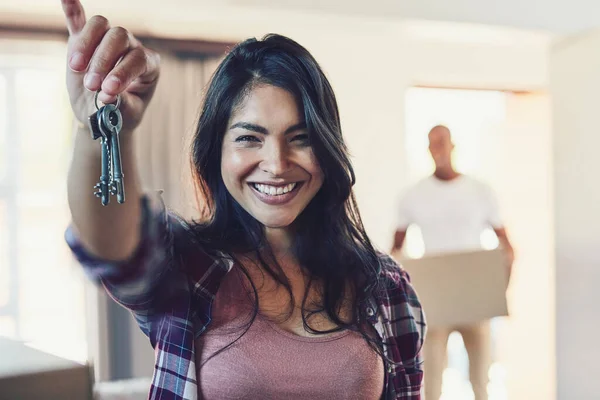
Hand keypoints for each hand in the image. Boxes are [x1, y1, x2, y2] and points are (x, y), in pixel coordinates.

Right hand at [61, 0, 159, 130]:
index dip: (123, 72)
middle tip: (91, 85)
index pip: (137, 59)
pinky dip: (72, 10)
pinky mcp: (84, 41)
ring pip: (100, 26)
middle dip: (103, 61)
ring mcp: (107, 41)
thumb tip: (106, 94)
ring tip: (76, 68)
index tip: (108, 90)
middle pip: (119, 37)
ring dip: (86, 45)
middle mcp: (131, 47)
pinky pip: (80, 21)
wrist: (103, 115)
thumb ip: (120, 104)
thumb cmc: (121, 114)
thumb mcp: (126, 115)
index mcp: (148, 64)